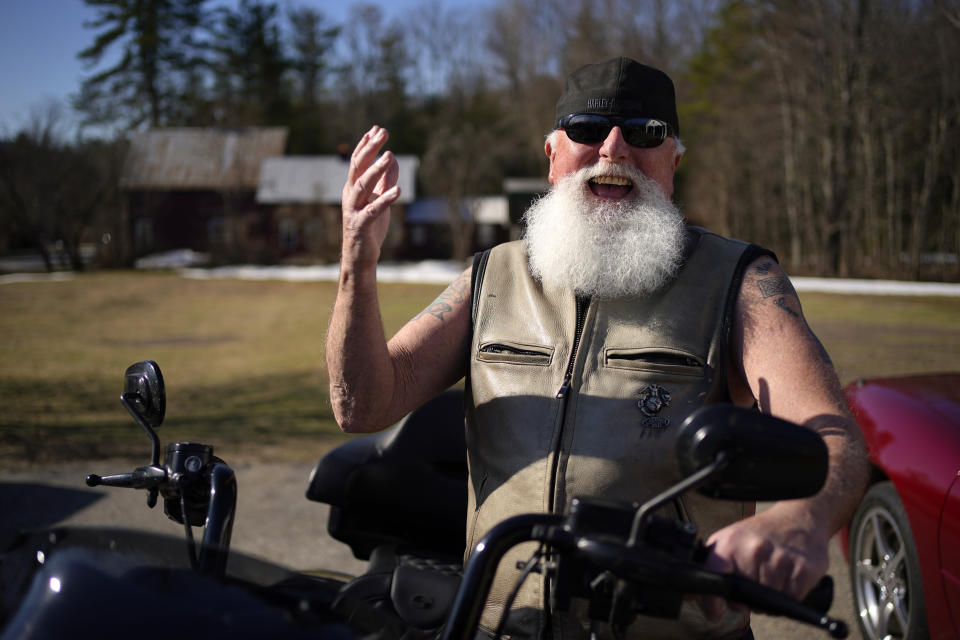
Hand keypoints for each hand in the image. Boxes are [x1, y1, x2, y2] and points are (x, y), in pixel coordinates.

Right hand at [340, 125, 400, 265]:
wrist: (360, 256)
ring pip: (363, 186)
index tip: (377, 129)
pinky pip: (373, 210)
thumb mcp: (379, 199)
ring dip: (376, 169)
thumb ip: (385, 180)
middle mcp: (350, 196)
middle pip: (358, 167)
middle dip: (370, 149)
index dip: (367, 145)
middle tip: (383, 134)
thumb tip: (393, 159)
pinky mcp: (361, 225)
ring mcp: (354, 210)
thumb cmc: (369, 227)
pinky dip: (385, 199)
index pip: (358, 161)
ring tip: (389, 156)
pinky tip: (398, 190)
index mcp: (353, 188)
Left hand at [701, 509, 829, 619]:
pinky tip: (787, 578)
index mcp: (731, 543)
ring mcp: (779, 560)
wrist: (799, 518)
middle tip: (755, 583)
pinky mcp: (803, 569)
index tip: (714, 613)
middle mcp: (754, 550)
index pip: (714, 575)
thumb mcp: (730, 540)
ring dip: (769, 600)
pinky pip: (791, 600)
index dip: (712, 601)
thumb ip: (713, 566)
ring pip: (769, 602)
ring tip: (772, 578)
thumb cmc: (761, 533)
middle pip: (744, 597)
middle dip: (747, 599)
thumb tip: (693, 595)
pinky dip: (789, 596)